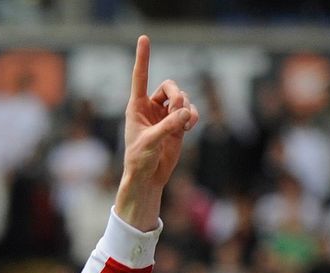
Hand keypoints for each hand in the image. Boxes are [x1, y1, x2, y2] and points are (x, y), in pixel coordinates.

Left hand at [116, 34, 199, 228]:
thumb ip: (168, 126)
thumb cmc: (140, 160)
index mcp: (136, 107)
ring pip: (182, 99)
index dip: (143, 58)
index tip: (144, 38)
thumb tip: (187, 113)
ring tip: (185, 124)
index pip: (140, 77)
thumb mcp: (151, 142)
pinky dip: (193, 116)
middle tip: (180, 109)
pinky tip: (190, 126)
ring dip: (187, 108)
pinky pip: (190, 112)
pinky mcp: (177, 125)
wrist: (148, 178)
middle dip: (178, 95)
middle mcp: (151, 108)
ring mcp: (165, 116)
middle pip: (170, 86)